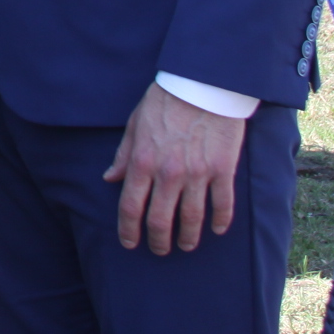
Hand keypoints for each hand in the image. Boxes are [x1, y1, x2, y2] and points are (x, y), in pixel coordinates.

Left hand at [103, 83, 246, 254]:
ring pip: (192, 219)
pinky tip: (216, 229)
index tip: (130, 242)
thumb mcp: (135, 124)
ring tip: (185, 245)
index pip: (130, 207)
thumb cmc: (165, 102)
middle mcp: (168, 173)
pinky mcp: (223, 170)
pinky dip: (219, 222)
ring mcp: (198, 174)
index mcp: (143, 162)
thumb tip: (110, 178)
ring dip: (188, 238)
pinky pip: (223, 205)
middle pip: (160, 220)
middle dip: (158, 241)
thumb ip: (124, 155)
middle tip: (159, 249)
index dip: (128, 230)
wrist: (203, 84)